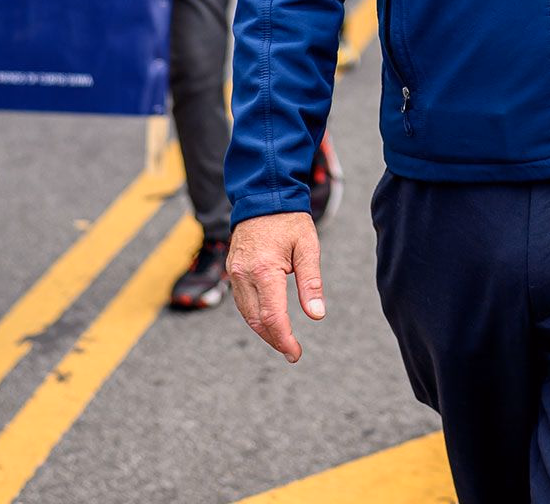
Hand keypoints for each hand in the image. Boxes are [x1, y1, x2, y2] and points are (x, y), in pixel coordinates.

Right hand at [227, 211, 324, 361]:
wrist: (263, 196)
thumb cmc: (289, 220)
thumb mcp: (308, 248)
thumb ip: (311, 282)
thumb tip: (317, 315)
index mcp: (264, 270)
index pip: (272, 316)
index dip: (284, 339)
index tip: (295, 353)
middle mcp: (244, 275)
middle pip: (256, 320)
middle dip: (274, 339)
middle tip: (292, 352)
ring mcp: (235, 273)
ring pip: (246, 314)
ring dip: (263, 331)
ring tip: (282, 341)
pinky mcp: (232, 270)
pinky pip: (242, 302)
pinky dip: (255, 316)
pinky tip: (269, 320)